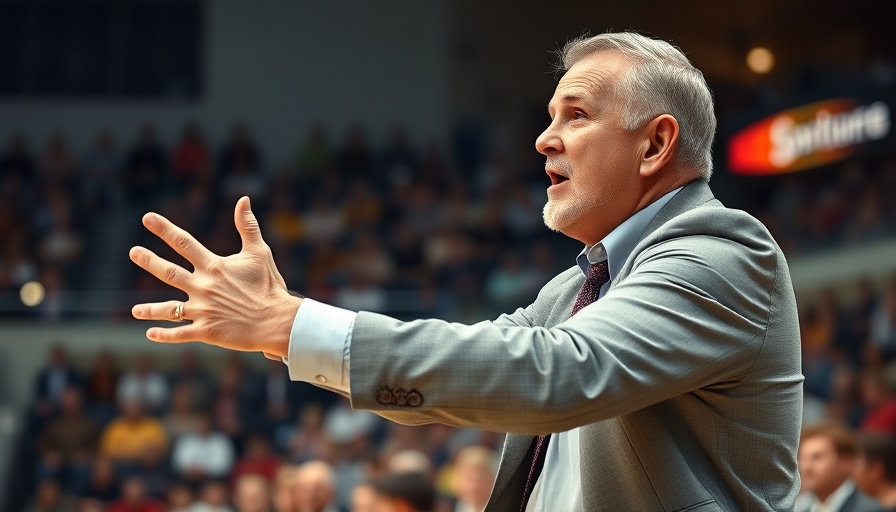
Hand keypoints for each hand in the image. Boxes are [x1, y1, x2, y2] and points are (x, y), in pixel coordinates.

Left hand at [129, 196, 299, 358]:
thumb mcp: (260, 252)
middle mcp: (203, 287)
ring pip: (169, 309)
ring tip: (135, 310)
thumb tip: (243, 200)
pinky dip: (165, 335)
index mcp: (214, 267)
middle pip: (169, 272)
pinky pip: (180, 334)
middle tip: (134, 252)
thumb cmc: (271, 286)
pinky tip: (151, 334)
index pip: (183, 243)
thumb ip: (248, 226)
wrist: (277, 320)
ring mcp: (203, 311)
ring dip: (150, 309)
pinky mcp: (206, 331)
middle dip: (149, 261)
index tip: (147, 218)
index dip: (164, 229)